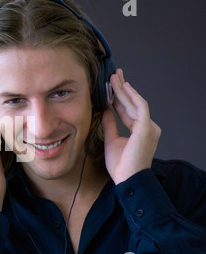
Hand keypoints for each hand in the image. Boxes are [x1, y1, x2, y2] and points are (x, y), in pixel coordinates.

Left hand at [101, 69, 160, 184]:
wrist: (127, 179)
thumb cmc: (121, 165)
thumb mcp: (111, 140)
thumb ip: (110, 124)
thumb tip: (105, 110)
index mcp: (141, 131)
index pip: (129, 111)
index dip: (119, 99)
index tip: (110, 88)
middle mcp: (148, 127)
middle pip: (133, 104)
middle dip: (123, 88)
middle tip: (114, 74)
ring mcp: (149, 127)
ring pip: (135, 102)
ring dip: (124, 89)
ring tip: (114, 76)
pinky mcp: (146, 127)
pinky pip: (139, 107)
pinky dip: (130, 96)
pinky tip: (122, 86)